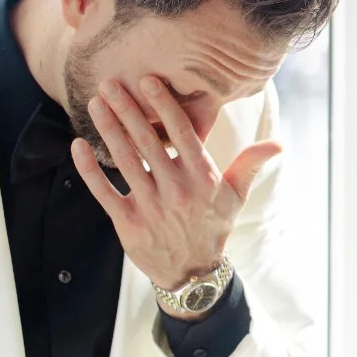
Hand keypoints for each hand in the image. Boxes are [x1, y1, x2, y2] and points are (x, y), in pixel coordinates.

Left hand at [72, 77, 280, 290]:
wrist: (192, 275)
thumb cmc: (212, 228)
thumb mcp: (235, 197)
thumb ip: (250, 165)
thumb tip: (277, 144)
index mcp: (202, 178)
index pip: (183, 135)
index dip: (165, 106)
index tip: (148, 81)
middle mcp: (176, 190)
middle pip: (147, 142)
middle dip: (127, 110)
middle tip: (110, 82)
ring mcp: (150, 207)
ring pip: (125, 161)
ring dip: (108, 129)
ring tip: (96, 103)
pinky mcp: (128, 223)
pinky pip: (104, 191)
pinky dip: (89, 169)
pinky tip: (78, 146)